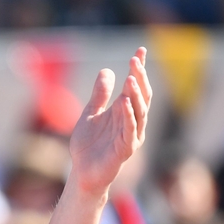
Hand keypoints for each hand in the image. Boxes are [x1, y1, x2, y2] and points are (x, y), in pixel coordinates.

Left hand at [67, 48, 150, 197]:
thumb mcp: (90, 114)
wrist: (82, 172)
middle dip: (139, 77)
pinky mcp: (126, 149)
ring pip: (139, 111)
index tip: (140, 50)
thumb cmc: (88, 146)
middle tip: (135, 60)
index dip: (138, 69)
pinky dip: (128, 116)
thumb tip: (107, 71)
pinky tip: (124, 102)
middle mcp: (132, 121)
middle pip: (141, 95)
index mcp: (124, 111)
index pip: (135, 86)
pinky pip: (130, 130)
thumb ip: (99, 95)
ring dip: (136, 94)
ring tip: (131, 78)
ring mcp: (131, 135)